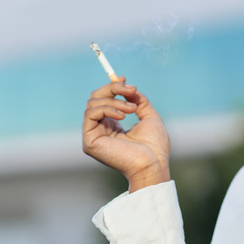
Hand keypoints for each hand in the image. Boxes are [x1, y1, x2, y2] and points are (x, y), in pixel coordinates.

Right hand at [83, 76, 170, 191]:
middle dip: (113, 88)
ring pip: (93, 103)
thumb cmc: (154, 147)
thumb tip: (129, 88)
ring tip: (132, 109)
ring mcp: (93, 136)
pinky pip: (90, 114)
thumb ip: (139, 101)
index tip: (125, 79)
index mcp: (112, 126)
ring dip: (115, 101)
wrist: (153, 164)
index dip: (112, 87)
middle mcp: (100, 130)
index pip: (104, 100)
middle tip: (130, 89)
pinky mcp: (89, 141)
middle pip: (95, 98)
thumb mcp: (149, 117)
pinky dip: (107, 108)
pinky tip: (122, 116)